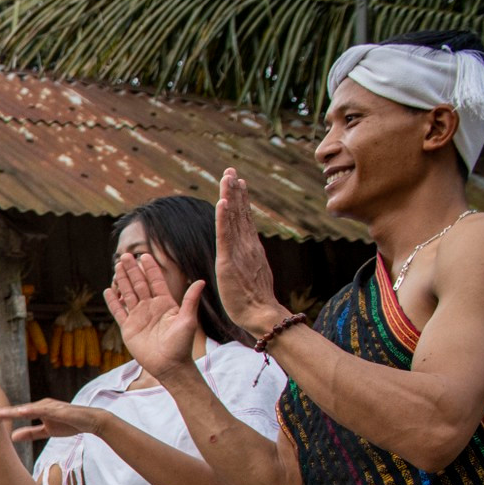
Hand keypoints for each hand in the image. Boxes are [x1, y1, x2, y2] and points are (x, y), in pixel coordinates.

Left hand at [0, 397, 106, 444]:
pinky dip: (31, 411)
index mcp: (37, 410)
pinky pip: (43, 410)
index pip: (15, 414)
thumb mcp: (47, 431)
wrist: (91, 421)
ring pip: (26, 409)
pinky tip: (21, 412)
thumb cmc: (69, 423)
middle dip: (1, 413)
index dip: (1, 417)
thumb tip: (13, 437)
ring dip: (11, 411)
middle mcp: (40, 405)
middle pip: (17, 410)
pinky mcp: (58, 410)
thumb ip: (31, 433)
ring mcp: (49, 406)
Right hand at [106, 252, 200, 378]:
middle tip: (126, 256)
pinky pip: (118, 312)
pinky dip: (113, 301)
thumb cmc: (182, 345)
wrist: (169, 365)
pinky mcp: (128, 328)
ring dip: (122, 281)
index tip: (144, 255)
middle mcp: (150, 307)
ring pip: (128, 294)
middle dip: (132, 270)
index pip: (156, 281)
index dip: (150, 268)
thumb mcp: (188, 320)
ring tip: (117, 267)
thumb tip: (201, 280)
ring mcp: (138, 317)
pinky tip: (108, 291)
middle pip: (139, 284)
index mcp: (165, 303)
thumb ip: (190, 300)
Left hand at [214, 169, 285, 337]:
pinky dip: (224, 217)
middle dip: (234, 190)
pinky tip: (222, 201)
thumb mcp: (249, 274)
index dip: (239, 199)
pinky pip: (226, 234)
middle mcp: (247, 245)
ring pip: (234, 218)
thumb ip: (247, 261)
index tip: (237, 182)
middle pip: (239, 212)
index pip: (243, 219)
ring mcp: (239, 251)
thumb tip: (244, 254)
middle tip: (230, 170)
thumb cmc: (254, 301)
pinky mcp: (229, 260)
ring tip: (227, 177)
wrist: (261, 313)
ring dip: (229, 196)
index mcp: (250, 248)